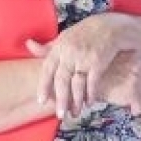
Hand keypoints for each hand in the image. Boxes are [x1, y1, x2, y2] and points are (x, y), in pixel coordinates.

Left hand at [26, 16, 140, 118]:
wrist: (111, 26)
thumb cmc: (86, 32)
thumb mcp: (65, 36)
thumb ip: (48, 46)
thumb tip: (28, 45)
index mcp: (60, 46)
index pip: (47, 68)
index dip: (44, 86)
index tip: (42, 101)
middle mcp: (70, 52)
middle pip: (62, 80)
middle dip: (61, 99)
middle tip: (60, 115)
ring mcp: (84, 57)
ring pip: (77, 84)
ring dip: (76, 101)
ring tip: (74, 114)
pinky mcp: (99, 62)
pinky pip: (92, 82)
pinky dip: (91, 94)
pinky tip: (89, 103)